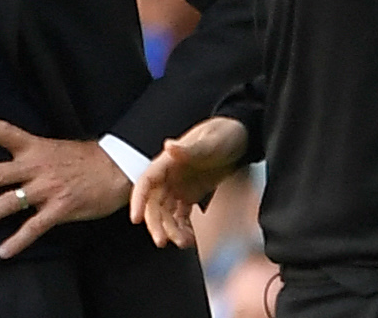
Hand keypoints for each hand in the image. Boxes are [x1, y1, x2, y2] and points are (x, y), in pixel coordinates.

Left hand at [0, 112, 130, 258]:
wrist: (117, 169)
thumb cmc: (87, 159)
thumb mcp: (56, 148)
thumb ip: (34, 155)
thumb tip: (13, 160)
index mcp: (36, 147)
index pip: (4, 132)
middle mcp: (36, 167)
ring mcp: (47, 189)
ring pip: (8, 202)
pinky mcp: (59, 209)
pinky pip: (33, 227)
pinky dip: (16, 241)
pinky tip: (1, 251)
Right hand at [129, 116, 247, 248]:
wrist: (242, 138)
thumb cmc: (224, 134)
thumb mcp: (209, 141)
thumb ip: (189, 149)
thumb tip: (168, 146)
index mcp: (168, 162)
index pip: (146, 182)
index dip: (138, 200)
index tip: (136, 218)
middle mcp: (170, 175)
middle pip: (154, 203)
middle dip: (156, 223)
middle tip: (162, 241)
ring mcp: (179, 186)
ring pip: (166, 213)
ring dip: (170, 229)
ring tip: (182, 242)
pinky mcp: (191, 194)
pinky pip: (181, 215)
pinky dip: (183, 228)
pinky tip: (189, 239)